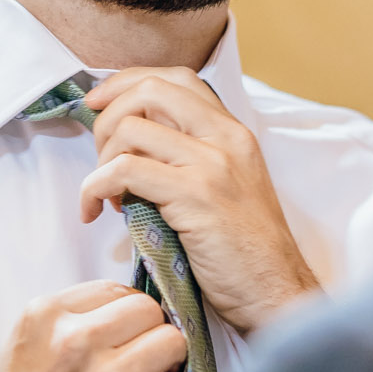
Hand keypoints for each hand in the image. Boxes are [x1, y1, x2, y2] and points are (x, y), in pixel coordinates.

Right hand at [0, 280, 187, 371]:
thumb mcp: (22, 350)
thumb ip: (67, 324)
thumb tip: (119, 314)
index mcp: (46, 316)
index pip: (115, 289)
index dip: (127, 313)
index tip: (127, 331)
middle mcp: (77, 340)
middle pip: (149, 309)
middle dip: (150, 331)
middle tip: (142, 355)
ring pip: (172, 342)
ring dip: (166, 362)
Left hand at [78, 67, 322, 334]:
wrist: (277, 293)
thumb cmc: (244, 252)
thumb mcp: (224, 188)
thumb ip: (189, 158)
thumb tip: (128, 144)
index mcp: (234, 132)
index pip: (176, 78)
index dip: (127, 82)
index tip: (98, 104)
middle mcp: (226, 137)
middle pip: (150, 90)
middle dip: (107, 116)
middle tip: (99, 156)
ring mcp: (212, 164)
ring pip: (130, 129)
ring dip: (101, 160)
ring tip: (107, 195)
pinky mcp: (195, 196)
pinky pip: (124, 171)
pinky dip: (96, 188)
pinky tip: (97, 211)